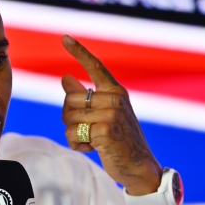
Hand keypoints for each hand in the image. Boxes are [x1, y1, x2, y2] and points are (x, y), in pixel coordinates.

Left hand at [60, 35, 161, 195]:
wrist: (139, 167)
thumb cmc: (119, 140)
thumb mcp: (105, 115)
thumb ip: (85, 96)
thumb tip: (65, 78)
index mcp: (115, 91)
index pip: (95, 66)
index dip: (79, 51)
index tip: (64, 38)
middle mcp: (115, 99)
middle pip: (69, 99)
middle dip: (69, 118)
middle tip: (84, 130)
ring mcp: (111, 114)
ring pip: (68, 118)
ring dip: (73, 134)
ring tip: (90, 140)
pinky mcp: (105, 130)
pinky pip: (72, 134)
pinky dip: (76, 145)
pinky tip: (91, 149)